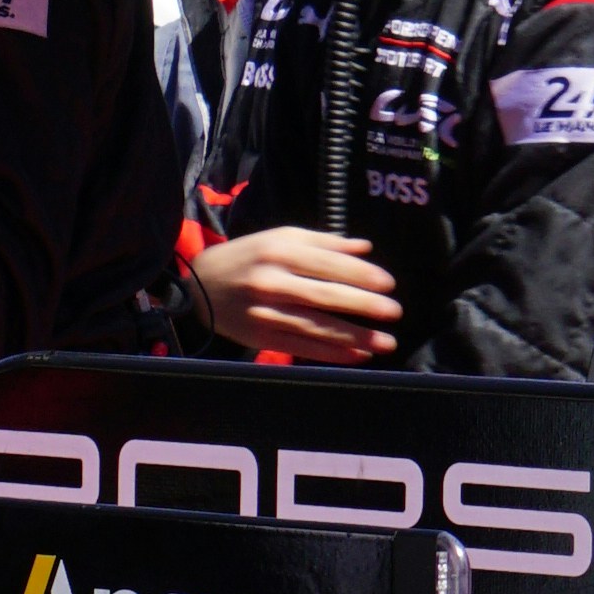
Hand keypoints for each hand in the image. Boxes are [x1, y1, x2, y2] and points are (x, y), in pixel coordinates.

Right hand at [187, 222, 405, 360]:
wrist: (199, 286)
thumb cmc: (247, 256)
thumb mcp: (280, 238)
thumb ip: (323, 242)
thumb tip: (364, 248)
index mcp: (279, 252)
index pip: (328, 265)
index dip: (361, 275)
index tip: (388, 284)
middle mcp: (271, 283)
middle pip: (325, 296)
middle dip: (364, 306)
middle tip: (394, 312)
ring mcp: (265, 313)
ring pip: (316, 327)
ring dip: (354, 337)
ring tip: (386, 342)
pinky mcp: (261, 336)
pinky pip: (302, 347)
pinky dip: (331, 353)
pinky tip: (357, 356)